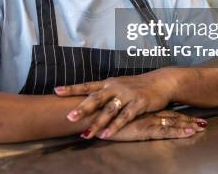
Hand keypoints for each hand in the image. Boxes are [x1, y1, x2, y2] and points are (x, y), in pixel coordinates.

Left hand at [54, 72, 174, 138]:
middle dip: (82, 109)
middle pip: (96, 98)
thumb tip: (86, 100)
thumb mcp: (119, 85)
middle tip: (69, 118)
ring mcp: (127, 95)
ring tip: (86, 134)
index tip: (56, 91)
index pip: (87, 85)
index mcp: (108, 83)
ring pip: (109, 110)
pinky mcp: (139, 103)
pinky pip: (125, 117)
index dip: (72, 88)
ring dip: (97, 123)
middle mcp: (115, 87)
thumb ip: (105, 92)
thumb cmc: (137, 86)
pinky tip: (106, 134)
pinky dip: (114, 127)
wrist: (161, 82)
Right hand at [99, 110, 206, 141]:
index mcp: (139, 108)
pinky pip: (165, 130)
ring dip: (187, 124)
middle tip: (202, 122)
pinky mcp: (144, 128)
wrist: (92, 114)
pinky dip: (178, 131)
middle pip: (171, 115)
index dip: (177, 114)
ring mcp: (146, 120)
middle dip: (187, 119)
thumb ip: (119, 113)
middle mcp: (145, 112)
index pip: (162, 111)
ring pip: (171, 122)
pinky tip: (190, 133)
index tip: (190, 116)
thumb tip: (122, 116)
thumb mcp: (110, 112)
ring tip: (202, 127)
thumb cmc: (98, 113)